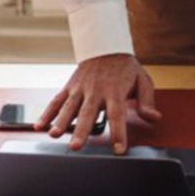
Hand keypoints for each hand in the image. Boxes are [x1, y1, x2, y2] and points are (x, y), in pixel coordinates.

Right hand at [38, 54, 161, 151]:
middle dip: (81, 131)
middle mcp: (96, 91)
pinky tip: (40, 126)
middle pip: (88, 114)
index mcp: (115, 92)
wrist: (106, 46)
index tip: (118, 149)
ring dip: (61, 122)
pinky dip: (47, 113)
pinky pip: (56, 100)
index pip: (117, 115)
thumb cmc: (125, 68)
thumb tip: (154, 118)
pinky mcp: (70, 87)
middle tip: (76, 146)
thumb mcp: (143, 81)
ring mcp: (80, 89)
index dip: (118, 133)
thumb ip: (147, 102)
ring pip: (69, 107)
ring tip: (54, 135)